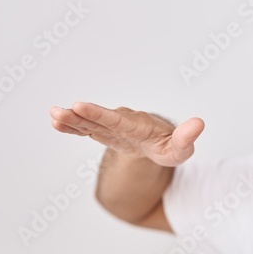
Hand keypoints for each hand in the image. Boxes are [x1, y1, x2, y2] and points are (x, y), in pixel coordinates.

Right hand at [49, 101, 203, 166]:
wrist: (160, 142)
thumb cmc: (170, 145)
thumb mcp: (181, 148)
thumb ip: (187, 138)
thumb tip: (199, 124)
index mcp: (138, 125)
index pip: (116, 119)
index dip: (98, 113)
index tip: (80, 105)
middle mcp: (121, 122)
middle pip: (98, 118)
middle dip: (80, 115)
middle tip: (60, 110)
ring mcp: (110, 127)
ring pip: (89, 122)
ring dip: (71, 119)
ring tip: (53, 116)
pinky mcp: (103, 133)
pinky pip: (86, 129)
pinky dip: (72, 127)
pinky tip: (56, 124)